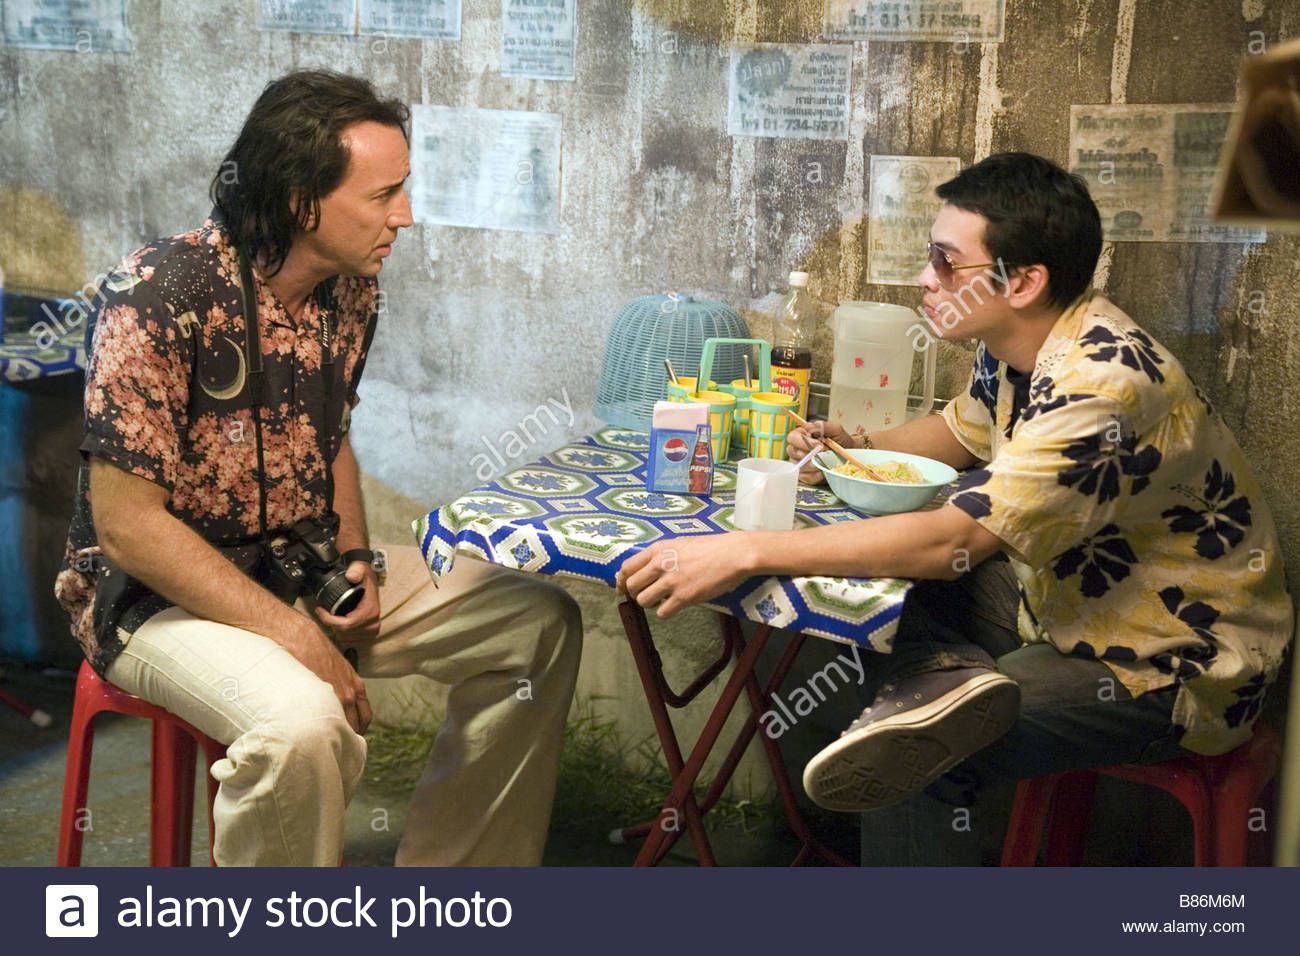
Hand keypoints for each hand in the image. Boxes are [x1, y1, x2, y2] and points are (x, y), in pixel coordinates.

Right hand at [284, 622, 371, 733]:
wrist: (300, 637)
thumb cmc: (314, 648)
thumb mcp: (336, 666)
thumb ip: (340, 684)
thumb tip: (334, 701)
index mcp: (355, 685)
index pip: (365, 716)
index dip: (359, 729)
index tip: (350, 737)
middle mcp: (349, 693)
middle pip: (356, 726)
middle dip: (349, 738)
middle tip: (337, 746)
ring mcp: (335, 697)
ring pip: (342, 728)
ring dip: (336, 738)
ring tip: (325, 744)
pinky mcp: (319, 698)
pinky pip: (326, 723)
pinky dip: (323, 732)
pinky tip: (315, 736)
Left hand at [315, 561, 380, 640]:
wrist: (371, 582)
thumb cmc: (364, 577)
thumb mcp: (360, 569)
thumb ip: (356, 570)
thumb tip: (351, 576)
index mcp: (370, 611)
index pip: (346, 625)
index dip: (329, 620)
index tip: (320, 609)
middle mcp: (373, 623)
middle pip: (344, 633)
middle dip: (331, 623)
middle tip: (323, 612)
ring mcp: (372, 630)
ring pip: (346, 638)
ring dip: (335, 629)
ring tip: (331, 617)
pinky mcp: (369, 635)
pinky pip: (350, 641)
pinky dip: (342, 634)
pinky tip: (339, 623)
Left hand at [616, 534, 755, 618]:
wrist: (734, 554)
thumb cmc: (711, 548)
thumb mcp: (680, 544)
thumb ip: (662, 555)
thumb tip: (646, 569)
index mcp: (658, 549)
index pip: (627, 567)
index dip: (622, 581)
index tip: (623, 589)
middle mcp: (660, 564)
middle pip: (631, 586)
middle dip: (637, 593)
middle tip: (649, 595)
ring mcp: (671, 581)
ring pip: (643, 601)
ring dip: (651, 604)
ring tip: (664, 600)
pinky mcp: (684, 597)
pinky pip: (662, 613)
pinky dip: (666, 612)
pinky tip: (676, 605)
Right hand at [788, 421, 851, 483]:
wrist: (849, 456)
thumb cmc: (840, 442)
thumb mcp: (835, 429)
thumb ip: (823, 426)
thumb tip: (810, 427)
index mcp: (801, 435)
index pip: (792, 437)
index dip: (803, 441)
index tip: (819, 444)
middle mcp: (796, 449)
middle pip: (792, 452)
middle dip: (810, 453)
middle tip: (824, 453)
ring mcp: (799, 463)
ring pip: (800, 465)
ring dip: (815, 464)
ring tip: (827, 460)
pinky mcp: (804, 476)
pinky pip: (807, 477)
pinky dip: (818, 474)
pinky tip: (825, 469)